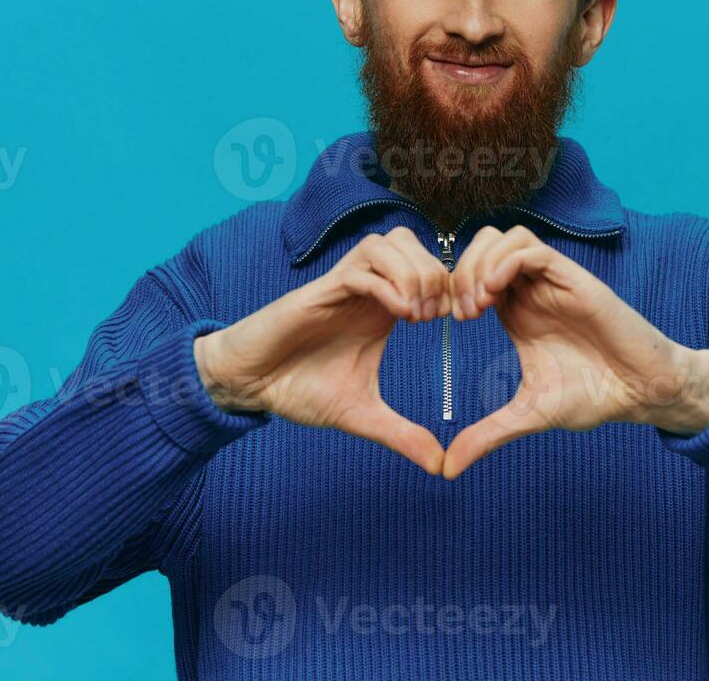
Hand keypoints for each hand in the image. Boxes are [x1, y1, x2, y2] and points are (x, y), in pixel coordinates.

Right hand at [193, 226, 451, 474]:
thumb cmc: (299, 390)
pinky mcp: (319, 290)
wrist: (250, 386)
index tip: (459, 320)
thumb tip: (439, 466)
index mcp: (382, 306)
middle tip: (438, 315)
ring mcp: (342, 285)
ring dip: (413, 272)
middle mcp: (366, 288)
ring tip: (417, 315)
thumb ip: (401, 435)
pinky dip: (387, 284)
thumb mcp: (361, 415)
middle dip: (436, 273)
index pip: (427, 266)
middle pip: (412, 242)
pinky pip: (360, 267)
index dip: (450, 285)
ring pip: (389, 243)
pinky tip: (398, 316)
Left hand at [441, 225, 708, 479]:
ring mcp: (552, 281)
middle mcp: (532, 289)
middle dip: (460, 271)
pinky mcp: (574, 278)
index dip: (451, 288)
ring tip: (477, 303)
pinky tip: (495, 293)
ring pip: (505, 237)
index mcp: (517, 311)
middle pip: (482, 245)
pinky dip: (506, 261)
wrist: (640, 392)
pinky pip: (532, 248)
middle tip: (460, 311)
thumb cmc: (593, 397)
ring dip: (480, 263)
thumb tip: (448, 468)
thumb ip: (488, 434)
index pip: (472, 273)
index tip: (444, 322)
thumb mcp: (528, 414)